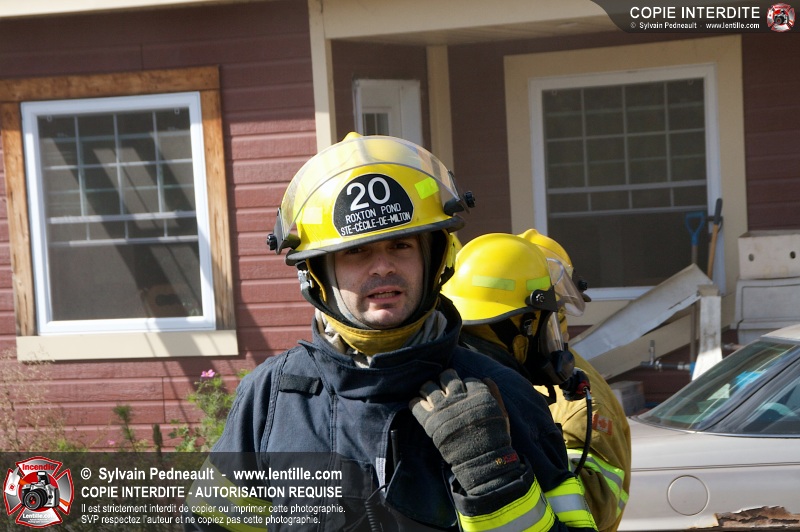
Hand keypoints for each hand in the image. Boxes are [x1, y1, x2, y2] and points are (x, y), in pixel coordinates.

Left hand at [409, 369, 522, 494]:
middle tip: (445, 387)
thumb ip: (494, 394)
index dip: (467, 384)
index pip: (469, 379)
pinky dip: (415, 403)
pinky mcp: (431, 422)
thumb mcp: (502, 413)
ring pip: (428, 387)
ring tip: (429, 393)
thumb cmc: (495, 438)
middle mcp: (459, 398)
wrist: (483, 461)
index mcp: (478, 394)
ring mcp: (443, 409)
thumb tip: (485, 378)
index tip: (466, 392)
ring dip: (428, 388)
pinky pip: (416, 405)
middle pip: (447, 376)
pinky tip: (419, 405)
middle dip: (446, 379)